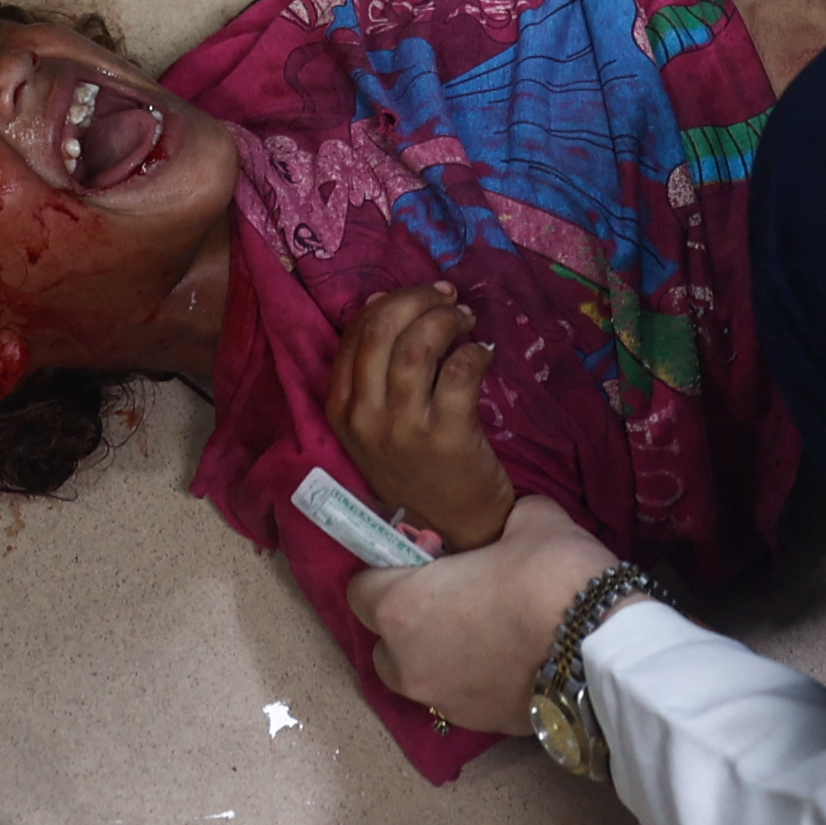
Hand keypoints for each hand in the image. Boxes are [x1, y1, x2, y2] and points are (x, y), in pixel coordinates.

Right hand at [323, 285, 512, 550]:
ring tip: (467, 321)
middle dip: (419, 300)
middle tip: (449, 299)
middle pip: (383, 331)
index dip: (393, 301)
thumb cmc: (415, 465)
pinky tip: (484, 354)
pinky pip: (459, 372)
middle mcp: (365, 418)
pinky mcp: (446, 438)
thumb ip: (374, 365)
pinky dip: (475, 352)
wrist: (450, 528)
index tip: (426, 296)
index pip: (356, 332)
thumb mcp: (378, 420)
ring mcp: (404, 430)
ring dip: (447, 321)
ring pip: (418, 347)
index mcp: (341, 408)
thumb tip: (378, 300)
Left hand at [350, 494, 618, 734]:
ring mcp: (441, 700)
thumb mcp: (529, 520)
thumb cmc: (551, 578)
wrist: (602, 654)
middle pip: (383, 639)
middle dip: (407, 618)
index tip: (422, 557)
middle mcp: (408, 662)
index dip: (387, 568)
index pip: (359, 587)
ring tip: (482, 631)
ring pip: (417, 674)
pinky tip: (509, 658)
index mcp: (403, 608)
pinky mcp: (476, 725)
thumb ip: (498, 521)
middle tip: (453, 594)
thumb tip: (503, 527)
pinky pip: (456, 695)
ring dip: (434, 654)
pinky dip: (470, 679)